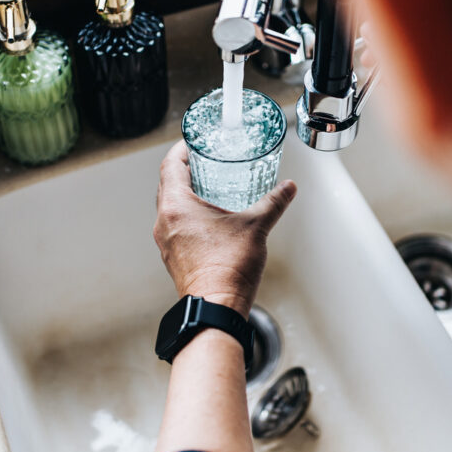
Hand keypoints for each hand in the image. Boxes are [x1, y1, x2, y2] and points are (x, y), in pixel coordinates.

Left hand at [153, 140, 296, 316]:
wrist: (216, 309)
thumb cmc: (228, 269)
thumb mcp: (255, 227)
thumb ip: (273, 203)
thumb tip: (288, 188)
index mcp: (176, 207)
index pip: (170, 166)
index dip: (181, 150)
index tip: (192, 142)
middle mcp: (164, 222)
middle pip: (167, 185)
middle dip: (184, 171)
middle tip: (203, 161)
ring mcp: (166, 242)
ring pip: (169, 207)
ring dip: (184, 194)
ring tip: (207, 187)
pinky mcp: (173, 257)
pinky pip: (174, 227)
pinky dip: (187, 216)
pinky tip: (208, 219)